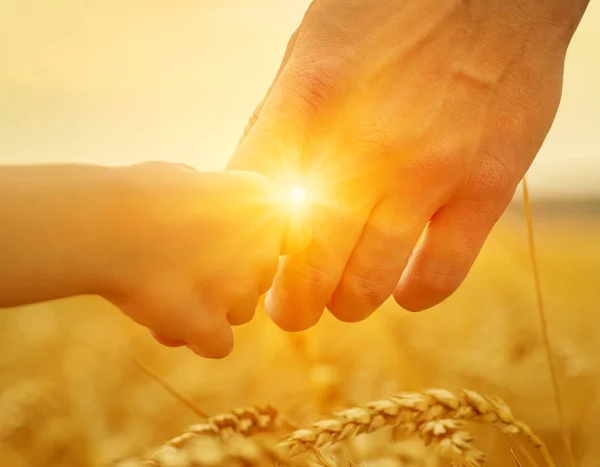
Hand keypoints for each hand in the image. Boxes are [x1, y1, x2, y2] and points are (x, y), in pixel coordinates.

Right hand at [105, 162, 288, 357]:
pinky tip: (168, 318)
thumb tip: (208, 205)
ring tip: (167, 290)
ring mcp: (239, 289)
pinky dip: (197, 336)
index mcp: (260, 201)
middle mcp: (262, 246)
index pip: (290, 236)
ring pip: (240, 313)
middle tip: (185, 267)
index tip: (230, 246)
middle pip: (259, 279)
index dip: (259, 246)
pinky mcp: (210, 324)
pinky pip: (219, 344)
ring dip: (211, 308)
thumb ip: (213, 197)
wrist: (104, 226)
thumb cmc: (137, 195)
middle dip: (229, 278)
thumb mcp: (186, 178)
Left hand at [229, 0, 587, 329]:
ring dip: (345, 303)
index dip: (246, 259)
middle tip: (290, 305)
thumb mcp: (307, 59)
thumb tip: (251, 197)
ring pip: (365, 287)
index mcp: (304, 112)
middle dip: (290, 304)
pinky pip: (438, 276)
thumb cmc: (384, 20)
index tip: (253, 270)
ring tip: (343, 297)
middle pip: (306, 271)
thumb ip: (275, 131)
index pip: (251, 220)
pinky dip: (412, 295)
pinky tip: (403, 289)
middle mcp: (362, 153)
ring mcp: (427, 174)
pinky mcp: (484, 188)